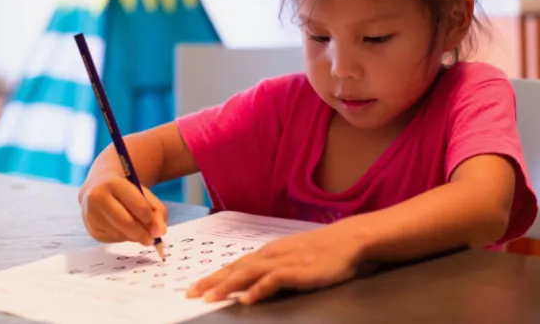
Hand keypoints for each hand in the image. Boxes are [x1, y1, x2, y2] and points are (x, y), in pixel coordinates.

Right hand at [79, 175, 166, 245]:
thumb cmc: (126, 191)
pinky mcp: (91, 228)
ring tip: (140, 232)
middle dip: (142, 234)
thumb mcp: (144, 193)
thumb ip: (157, 211)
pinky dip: (124, 238)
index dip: (150, 218)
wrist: (98, 187)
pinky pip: (113, 239)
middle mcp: (98, 197)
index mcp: (114, 183)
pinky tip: (125, 230)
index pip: (138, 205)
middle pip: (126, 222)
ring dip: (134, 236)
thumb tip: (160, 232)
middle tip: (152, 240)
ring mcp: (91, 214)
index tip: (157, 226)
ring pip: (119, 233)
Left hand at [186, 223, 363, 303]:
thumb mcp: (293, 257)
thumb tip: (253, 284)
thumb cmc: (322, 250)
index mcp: (269, 252)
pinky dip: (259, 289)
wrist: (348, 240)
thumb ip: (274, 268)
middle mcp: (272, 254)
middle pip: (237, 268)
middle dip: (212, 281)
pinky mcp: (299, 270)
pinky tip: (246, 298)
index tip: (195, 286)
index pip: (236, 265)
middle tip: (191, 293)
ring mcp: (285, 261)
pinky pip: (274, 280)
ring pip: (250, 273)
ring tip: (210, 298)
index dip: (215, 276)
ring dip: (228, 285)